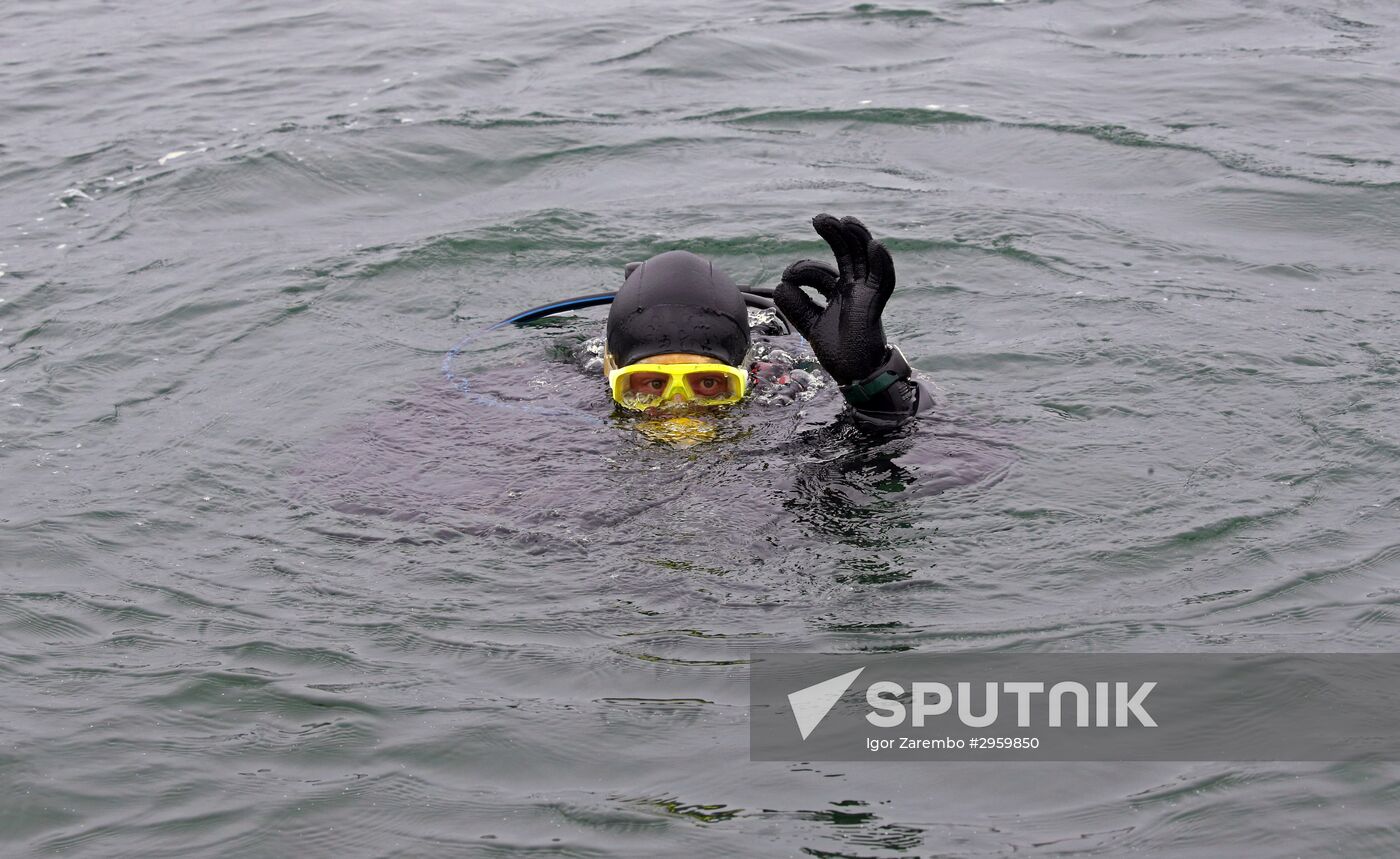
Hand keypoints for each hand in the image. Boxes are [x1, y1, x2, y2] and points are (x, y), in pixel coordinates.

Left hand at [773, 214, 895, 385]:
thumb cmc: (837, 349)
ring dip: (857, 238)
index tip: (788, 277)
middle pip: (847, 253)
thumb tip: (780, 285)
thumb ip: (796, 306)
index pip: (821, 271)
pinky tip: (875, 246)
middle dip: (835, 235)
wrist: (854, 373)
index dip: (802, 270)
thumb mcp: (810, 324)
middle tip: (819, 219)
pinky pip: (883, 280)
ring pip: (865, 259)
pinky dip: (881, 263)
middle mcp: (853, 287)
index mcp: (838, 291)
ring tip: (845, 221)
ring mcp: (865, 293)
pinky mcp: (875, 303)